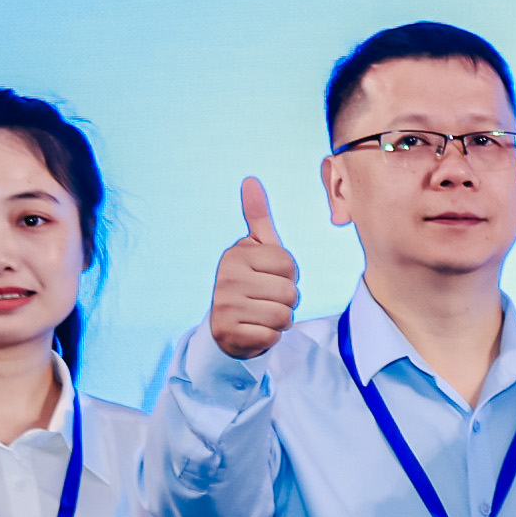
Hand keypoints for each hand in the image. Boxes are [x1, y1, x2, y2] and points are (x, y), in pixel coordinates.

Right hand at [209, 177, 297, 359]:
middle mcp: (227, 277)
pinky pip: (272, 336)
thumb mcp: (257, 249)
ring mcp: (225, 306)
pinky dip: (271, 337)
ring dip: (281, 320)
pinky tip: (255, 330)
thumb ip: (258, 217)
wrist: (228, 325)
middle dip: (287, 300)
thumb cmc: (251, 282)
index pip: (289, 265)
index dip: (289, 275)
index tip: (270, 277)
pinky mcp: (229, 332)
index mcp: (236, 254)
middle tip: (266, 299)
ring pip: (284, 315)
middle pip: (290, 292)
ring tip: (262, 314)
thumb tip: (251, 180)